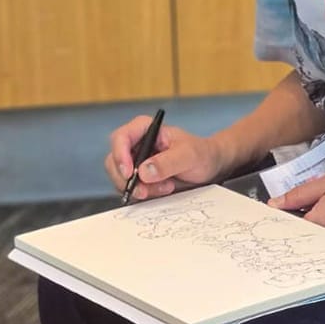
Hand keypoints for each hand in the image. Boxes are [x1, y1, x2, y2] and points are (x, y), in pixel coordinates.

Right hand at [105, 117, 224, 202]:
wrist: (210, 167)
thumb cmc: (202, 153)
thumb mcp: (189, 155)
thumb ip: (167, 162)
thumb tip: (144, 171)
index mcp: (145, 129)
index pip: (121, 138)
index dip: (120, 155)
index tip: (130, 173)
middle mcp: (136, 144)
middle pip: (114, 161)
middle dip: (127, 179)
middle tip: (146, 190)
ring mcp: (136, 162)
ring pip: (120, 178)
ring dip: (139, 189)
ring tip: (166, 187)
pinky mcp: (140, 178)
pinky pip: (130, 189)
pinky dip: (144, 194)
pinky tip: (164, 190)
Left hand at [270, 159, 324, 231]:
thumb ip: (300, 193)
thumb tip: (275, 204)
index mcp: (320, 223)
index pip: (288, 229)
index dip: (273, 222)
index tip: (260, 213)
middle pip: (299, 233)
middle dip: (284, 222)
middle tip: (271, 209)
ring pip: (312, 231)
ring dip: (299, 220)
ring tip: (287, 207)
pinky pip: (324, 228)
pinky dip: (314, 219)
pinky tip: (310, 208)